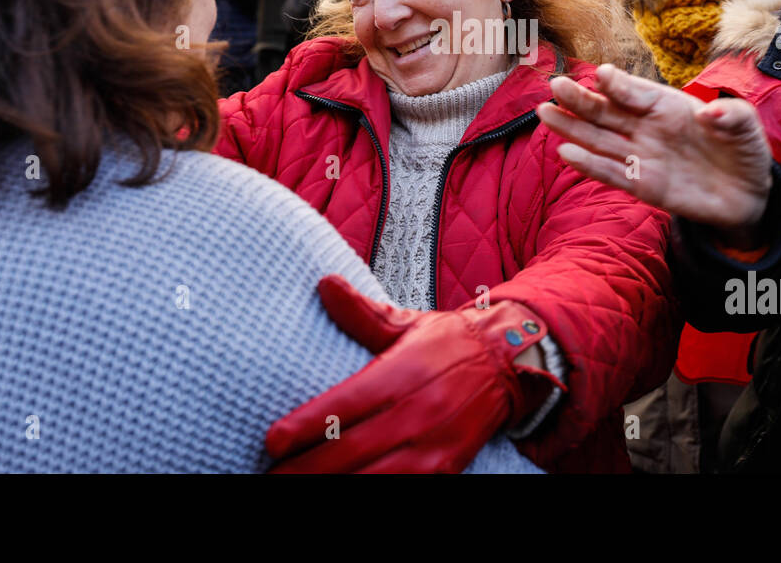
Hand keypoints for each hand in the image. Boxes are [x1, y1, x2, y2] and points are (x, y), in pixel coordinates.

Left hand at [266, 276, 560, 472]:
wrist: (508, 365)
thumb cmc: (446, 344)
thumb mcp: (406, 323)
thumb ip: (362, 312)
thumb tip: (325, 284)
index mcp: (402, 373)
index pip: (346, 404)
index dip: (307, 426)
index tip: (273, 441)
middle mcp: (417, 412)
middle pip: (352, 451)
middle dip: (307, 468)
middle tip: (272, 475)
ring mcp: (432, 446)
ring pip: (375, 478)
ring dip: (335, 486)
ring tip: (298, 490)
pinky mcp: (446, 469)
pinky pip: (404, 489)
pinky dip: (373, 493)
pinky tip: (344, 494)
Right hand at [535, 63, 771, 230]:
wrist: (748, 194)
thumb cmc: (743, 150)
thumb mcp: (746, 126)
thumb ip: (731, 115)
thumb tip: (708, 114)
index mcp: (668, 105)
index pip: (637, 91)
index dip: (619, 83)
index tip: (602, 75)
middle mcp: (647, 127)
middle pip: (607, 111)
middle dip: (581, 99)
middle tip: (556, 86)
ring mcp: (642, 155)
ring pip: (599, 139)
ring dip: (572, 128)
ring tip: (545, 113)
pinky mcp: (642, 185)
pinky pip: (611, 173)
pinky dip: (589, 164)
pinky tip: (566, 153)